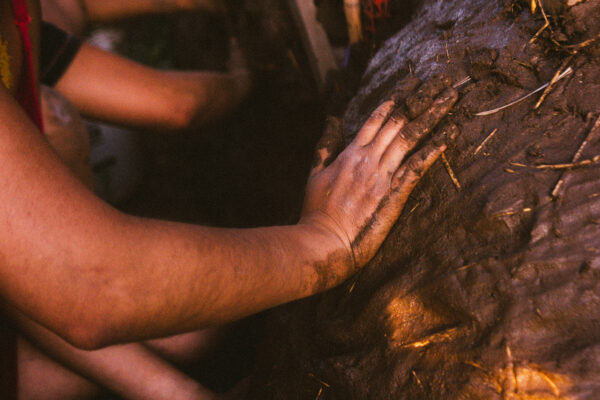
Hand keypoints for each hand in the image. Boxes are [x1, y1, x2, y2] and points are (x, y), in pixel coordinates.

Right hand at [300, 79, 458, 286]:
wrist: (324, 239)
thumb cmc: (316, 212)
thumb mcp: (314, 174)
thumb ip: (325, 145)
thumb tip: (331, 119)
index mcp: (350, 153)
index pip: (376, 119)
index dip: (395, 99)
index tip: (412, 83)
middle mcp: (368, 158)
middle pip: (398, 121)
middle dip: (420, 98)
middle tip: (441, 79)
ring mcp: (382, 174)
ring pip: (411, 136)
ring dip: (433, 114)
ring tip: (452, 96)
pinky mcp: (394, 192)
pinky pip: (418, 165)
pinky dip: (434, 148)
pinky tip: (451, 133)